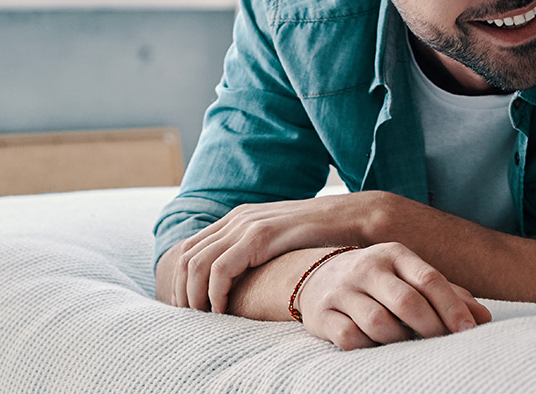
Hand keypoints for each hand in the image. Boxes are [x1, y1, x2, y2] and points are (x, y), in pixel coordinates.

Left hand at [175, 191, 403, 312]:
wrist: (355, 218)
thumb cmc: (322, 238)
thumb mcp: (281, 243)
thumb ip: (259, 254)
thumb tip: (242, 280)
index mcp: (237, 219)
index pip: (189, 248)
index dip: (180, 280)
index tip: (186, 306)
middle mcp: (236, 218)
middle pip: (185, 256)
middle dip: (181, 290)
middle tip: (189, 317)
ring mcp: (246, 225)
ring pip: (196, 264)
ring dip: (195, 295)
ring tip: (204, 317)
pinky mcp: (260, 236)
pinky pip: (221, 269)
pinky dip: (214, 292)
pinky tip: (222, 309)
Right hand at [296, 242, 492, 349]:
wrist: (315, 275)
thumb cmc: (378, 281)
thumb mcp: (410, 278)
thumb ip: (448, 294)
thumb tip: (484, 319)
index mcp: (395, 254)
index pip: (430, 279)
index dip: (452, 308)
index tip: (469, 331)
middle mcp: (368, 268)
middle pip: (407, 302)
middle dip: (431, 328)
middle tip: (442, 344)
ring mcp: (342, 290)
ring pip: (379, 323)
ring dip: (399, 340)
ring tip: (406, 343)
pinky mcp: (322, 313)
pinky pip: (351, 337)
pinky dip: (368, 346)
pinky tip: (375, 345)